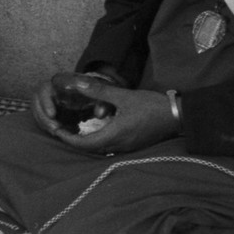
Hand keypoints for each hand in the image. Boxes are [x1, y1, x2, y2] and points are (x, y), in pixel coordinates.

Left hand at [35, 75, 179, 154]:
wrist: (178, 115)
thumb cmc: (152, 105)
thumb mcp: (124, 96)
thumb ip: (100, 91)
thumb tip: (77, 84)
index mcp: (115, 135)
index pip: (84, 144)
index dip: (68, 139)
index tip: (56, 131)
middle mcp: (120, 145)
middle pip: (90, 149)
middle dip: (74, 141)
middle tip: (61, 130)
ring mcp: (127, 147)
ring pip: (100, 149)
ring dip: (86, 142)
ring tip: (74, 130)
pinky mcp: (133, 146)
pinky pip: (110, 147)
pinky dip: (98, 141)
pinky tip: (95, 130)